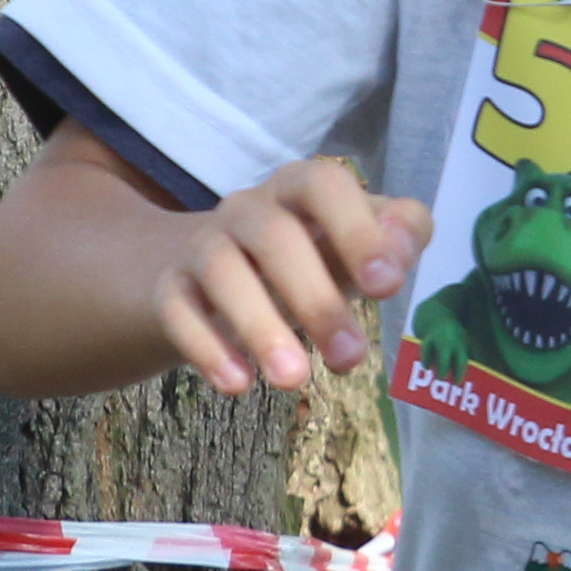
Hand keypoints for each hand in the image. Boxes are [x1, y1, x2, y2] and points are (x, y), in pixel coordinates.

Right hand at [155, 158, 426, 396]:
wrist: (210, 272)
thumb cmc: (307, 257)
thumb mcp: (356, 244)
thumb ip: (398, 235)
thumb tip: (400, 254)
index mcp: (300, 188)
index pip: (324, 185)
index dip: (356, 230)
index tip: (386, 286)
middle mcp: (247, 208)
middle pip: (276, 238)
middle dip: (316, 300)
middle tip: (349, 358)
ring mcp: (203, 245)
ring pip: (223, 272)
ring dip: (261, 327)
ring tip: (294, 381)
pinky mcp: (170, 288)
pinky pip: (178, 310)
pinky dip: (206, 347)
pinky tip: (238, 385)